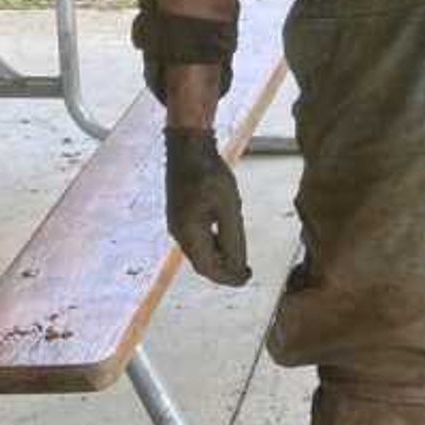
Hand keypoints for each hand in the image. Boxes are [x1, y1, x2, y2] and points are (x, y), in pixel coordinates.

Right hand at [165, 126, 250, 286]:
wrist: (188, 146)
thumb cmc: (210, 173)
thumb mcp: (229, 207)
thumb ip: (233, 238)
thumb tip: (237, 266)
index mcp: (188, 233)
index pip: (208, 268)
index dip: (228, 278)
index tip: (247, 278)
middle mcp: (178, 232)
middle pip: (202, 263)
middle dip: (224, 271)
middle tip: (246, 273)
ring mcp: (177, 223)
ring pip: (199, 252)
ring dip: (218, 259)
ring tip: (239, 260)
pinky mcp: (179, 214)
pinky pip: (196, 240)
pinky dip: (212, 246)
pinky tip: (226, 241)